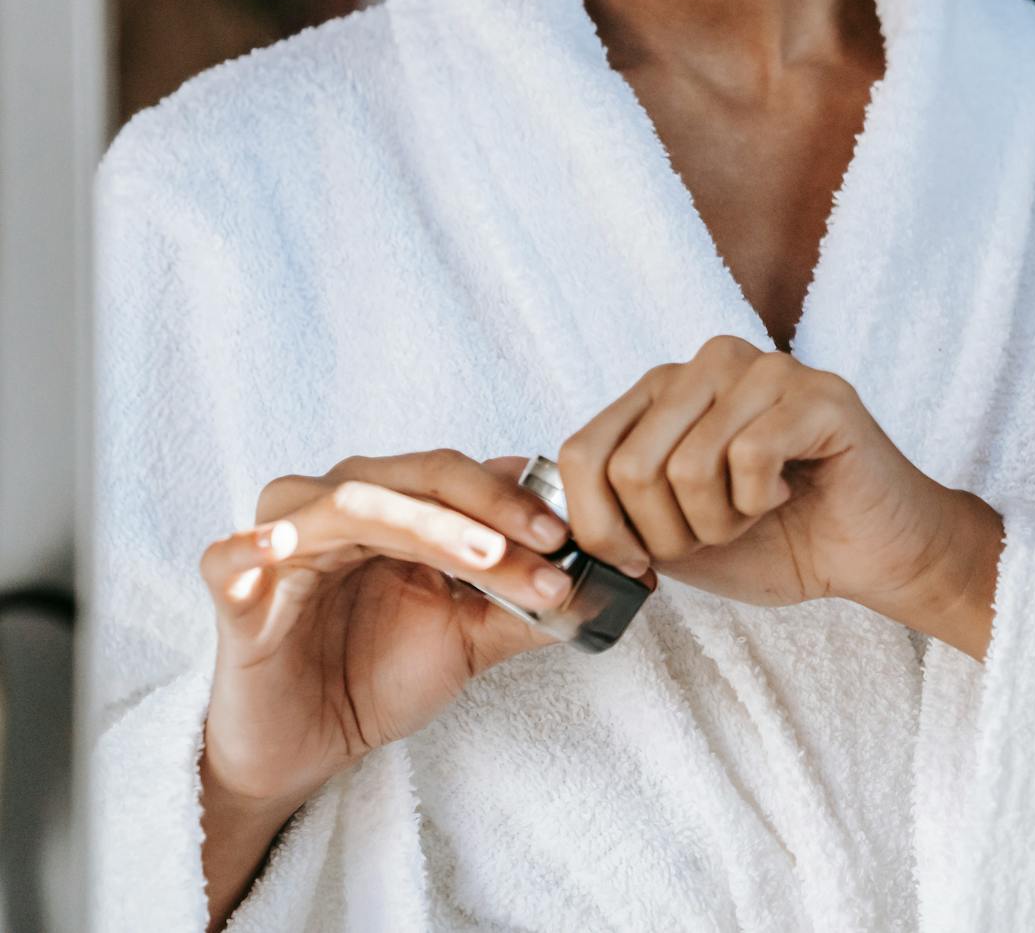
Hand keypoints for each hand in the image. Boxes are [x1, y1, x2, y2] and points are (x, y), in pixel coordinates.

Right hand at [199, 451, 574, 809]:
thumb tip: (607, 580)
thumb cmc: (378, 675)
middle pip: (418, 479)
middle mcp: (341, 506)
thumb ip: (525, 603)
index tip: (575, 535)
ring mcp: (284, 541)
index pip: (463, 479)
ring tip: (483, 556)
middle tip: (547, 543)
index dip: (520, 497)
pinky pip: (233, 553)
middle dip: (491, 509)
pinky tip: (285, 546)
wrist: (306, 748)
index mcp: (396, 507)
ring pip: (353, 504)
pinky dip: (256, 543)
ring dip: (426, 526)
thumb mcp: (469, 640)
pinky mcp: (234, 588)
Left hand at [557, 337, 1002, 653]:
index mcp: (663, 389)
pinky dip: (762, 502)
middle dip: (669, 534)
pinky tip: (788, 495)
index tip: (640, 560)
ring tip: (755, 513)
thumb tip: (547, 526)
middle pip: (632, 467)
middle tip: (717, 535)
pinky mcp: (818, 393)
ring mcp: (765, 369)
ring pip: (688, 467)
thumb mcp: (671, 533)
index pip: (581, 452)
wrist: (872, 556)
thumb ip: (615, 514)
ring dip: (720, 522)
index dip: (599, 528)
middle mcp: (708, 362)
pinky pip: (749, 459)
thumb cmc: (777, 542)